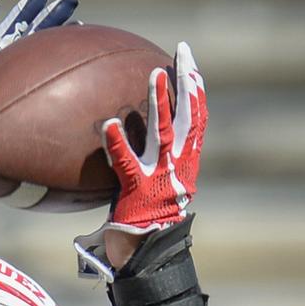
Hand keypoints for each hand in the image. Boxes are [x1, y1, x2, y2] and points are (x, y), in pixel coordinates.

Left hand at [73, 41, 205, 279]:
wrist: (150, 254)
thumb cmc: (148, 222)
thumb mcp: (156, 189)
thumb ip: (150, 164)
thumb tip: (128, 140)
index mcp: (187, 163)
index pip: (197, 120)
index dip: (196, 90)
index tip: (190, 64)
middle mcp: (179, 165)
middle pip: (189, 116)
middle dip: (187, 81)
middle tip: (181, 52)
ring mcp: (160, 176)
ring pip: (163, 132)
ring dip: (160, 102)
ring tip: (153, 74)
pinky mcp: (138, 191)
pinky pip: (126, 163)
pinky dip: (116, 144)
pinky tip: (107, 124)